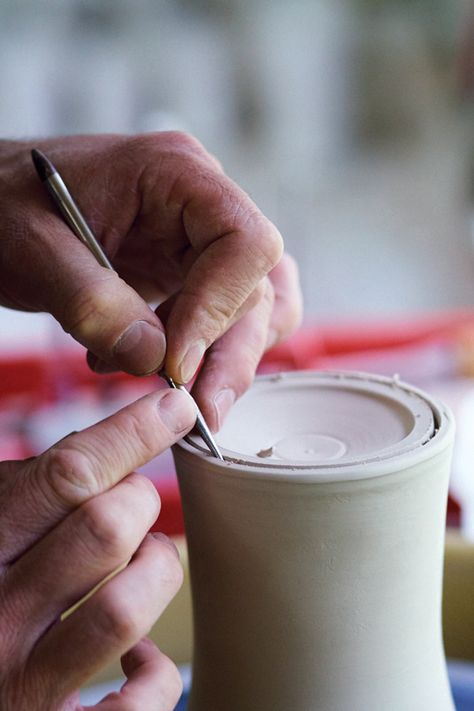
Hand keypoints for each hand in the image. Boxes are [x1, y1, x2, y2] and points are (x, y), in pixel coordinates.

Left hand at [0, 133, 301, 429]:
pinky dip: (203, 354)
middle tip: (197, 411)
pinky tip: (155, 367)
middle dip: (227, 354)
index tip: (176, 361)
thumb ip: (91, 302)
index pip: (244, 241)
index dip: (220, 307)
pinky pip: (223, 319)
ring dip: (221, 360)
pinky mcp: (186, 273)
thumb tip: (152, 358)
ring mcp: (197, 241)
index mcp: (175, 172)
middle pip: (256, 285)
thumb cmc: (6, 206)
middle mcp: (200, 205)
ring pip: (250, 310)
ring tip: (173, 393)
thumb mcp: (31, 249)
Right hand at [0, 387, 195, 710]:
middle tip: (134, 503)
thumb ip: (32, 490)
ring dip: (156, 569)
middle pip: (106, 528)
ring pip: (126, 607)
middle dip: (139, 500)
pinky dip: (155, 671)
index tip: (175, 410)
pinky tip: (139, 653)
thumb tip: (109, 442)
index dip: (133, 433)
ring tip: (146, 560)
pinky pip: (136, 703)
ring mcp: (23, 682)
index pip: (68, 475)